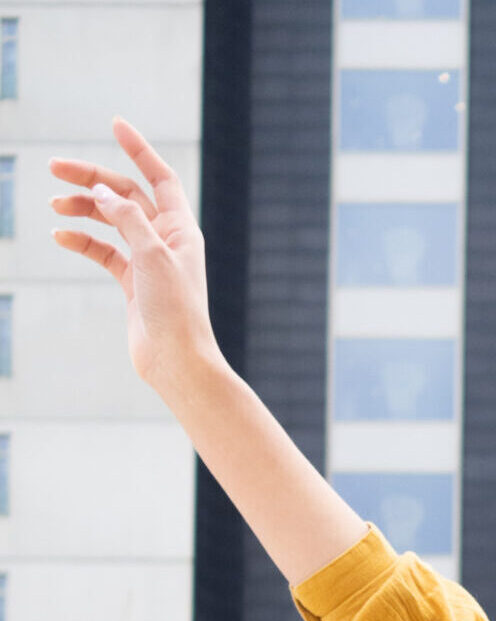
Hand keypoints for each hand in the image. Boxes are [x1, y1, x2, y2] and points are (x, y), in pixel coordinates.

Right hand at [51, 119, 218, 396]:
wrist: (177, 362)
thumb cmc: (175, 310)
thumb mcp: (152, 254)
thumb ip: (127, 217)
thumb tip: (103, 190)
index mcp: (181, 230)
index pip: (160, 178)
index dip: (140, 150)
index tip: (115, 124)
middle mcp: (166, 241)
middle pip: (126, 196)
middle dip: (93, 179)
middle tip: (55, 168)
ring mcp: (148, 262)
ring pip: (111, 222)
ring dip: (84, 209)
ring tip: (55, 204)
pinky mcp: (133, 284)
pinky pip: (103, 253)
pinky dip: (83, 241)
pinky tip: (61, 236)